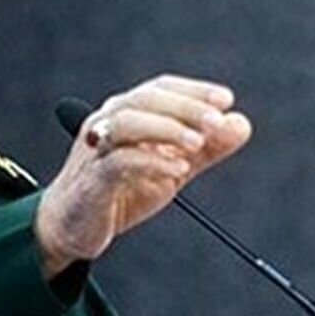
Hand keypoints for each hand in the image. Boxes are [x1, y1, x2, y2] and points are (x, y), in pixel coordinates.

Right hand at [35, 75, 252, 277]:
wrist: (73, 226)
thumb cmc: (118, 190)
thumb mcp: (171, 167)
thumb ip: (206, 148)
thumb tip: (241, 124)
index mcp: (125, 114)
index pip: (160, 88)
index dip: (193, 90)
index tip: (225, 100)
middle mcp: (107, 123)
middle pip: (145, 99)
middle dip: (184, 107)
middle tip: (216, 122)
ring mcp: (96, 150)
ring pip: (127, 122)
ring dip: (166, 129)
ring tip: (197, 145)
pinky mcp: (91, 181)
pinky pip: (118, 162)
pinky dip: (150, 162)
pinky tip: (175, 170)